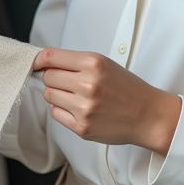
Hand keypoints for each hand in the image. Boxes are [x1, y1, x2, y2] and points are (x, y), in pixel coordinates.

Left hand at [33, 48, 181, 155]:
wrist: (147, 115)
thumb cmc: (126, 88)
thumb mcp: (104, 64)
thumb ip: (75, 63)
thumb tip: (44, 64)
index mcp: (93, 64)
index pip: (50, 57)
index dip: (39, 60)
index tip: (36, 63)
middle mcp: (87, 85)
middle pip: (47, 77)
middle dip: (53, 78)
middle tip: (68, 82)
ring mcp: (84, 108)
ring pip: (49, 95)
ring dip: (57, 94)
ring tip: (75, 95)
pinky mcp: (82, 127)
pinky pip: (56, 113)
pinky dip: (62, 110)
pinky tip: (78, 108)